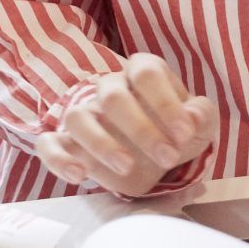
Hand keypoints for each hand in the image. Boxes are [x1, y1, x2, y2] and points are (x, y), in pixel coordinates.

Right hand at [34, 55, 216, 196]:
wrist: (154, 153)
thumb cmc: (175, 130)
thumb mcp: (198, 124)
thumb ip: (200, 116)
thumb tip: (192, 118)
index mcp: (142, 72)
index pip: (147, 74)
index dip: (166, 102)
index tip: (185, 133)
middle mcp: (109, 87)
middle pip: (114, 97)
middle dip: (142, 129)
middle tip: (168, 157)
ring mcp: (84, 112)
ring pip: (78, 117)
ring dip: (101, 143)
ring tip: (127, 167)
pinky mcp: (65, 141)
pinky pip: (48, 144)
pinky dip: (58, 159)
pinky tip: (78, 176)